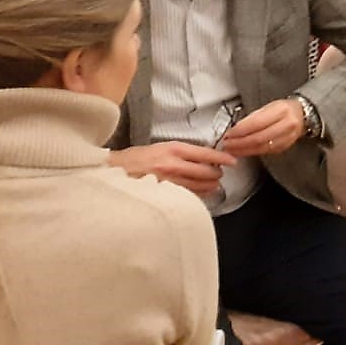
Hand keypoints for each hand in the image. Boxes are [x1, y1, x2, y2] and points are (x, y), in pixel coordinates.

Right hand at [109, 142, 235, 196]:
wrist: (112, 172)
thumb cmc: (135, 159)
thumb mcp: (160, 148)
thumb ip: (181, 153)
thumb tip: (202, 158)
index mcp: (174, 149)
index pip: (206, 154)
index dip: (222, 158)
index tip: (233, 161)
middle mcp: (173, 164)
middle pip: (206, 172)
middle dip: (216, 175)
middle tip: (219, 175)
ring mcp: (168, 182)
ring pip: (198, 186)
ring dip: (209, 186)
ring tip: (213, 186)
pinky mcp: (162, 195)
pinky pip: (185, 197)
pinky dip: (195, 196)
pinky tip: (199, 195)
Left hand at [221, 99, 306, 157]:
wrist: (303, 115)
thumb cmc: (284, 109)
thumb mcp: (270, 106)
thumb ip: (254, 117)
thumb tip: (236, 128)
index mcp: (282, 110)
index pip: (257, 122)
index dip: (241, 130)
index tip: (229, 133)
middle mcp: (287, 124)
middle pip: (259, 137)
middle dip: (239, 142)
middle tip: (227, 144)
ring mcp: (287, 138)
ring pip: (261, 147)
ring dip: (243, 150)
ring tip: (232, 149)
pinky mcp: (284, 147)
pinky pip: (265, 152)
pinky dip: (252, 152)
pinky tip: (243, 151)